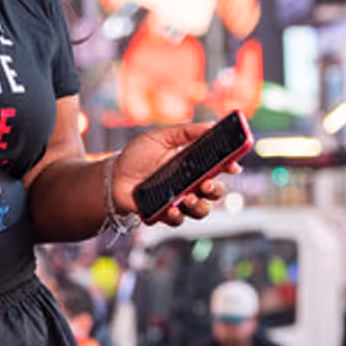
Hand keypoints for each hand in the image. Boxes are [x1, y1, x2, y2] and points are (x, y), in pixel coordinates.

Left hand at [111, 123, 240, 227]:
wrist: (111, 176)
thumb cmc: (137, 155)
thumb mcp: (161, 137)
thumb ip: (186, 132)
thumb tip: (212, 125)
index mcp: (193, 165)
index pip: (219, 167)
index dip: (230, 167)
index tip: (233, 166)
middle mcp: (189, 185)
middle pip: (215, 192)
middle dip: (216, 190)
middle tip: (207, 184)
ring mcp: (178, 201)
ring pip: (201, 210)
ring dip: (200, 206)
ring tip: (189, 198)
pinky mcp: (163, 214)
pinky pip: (178, 220)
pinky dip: (178, 216)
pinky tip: (172, 209)